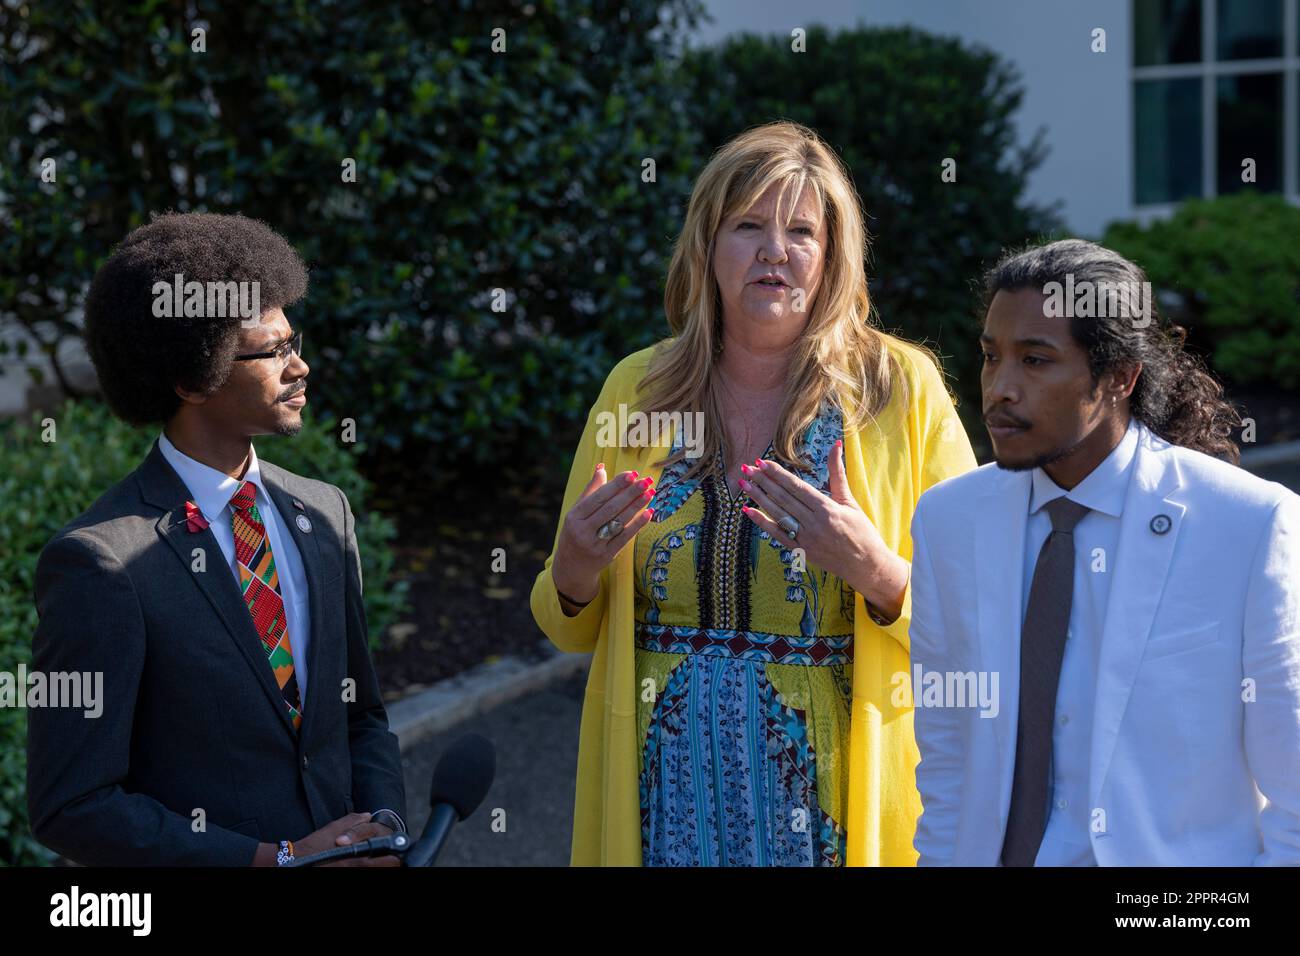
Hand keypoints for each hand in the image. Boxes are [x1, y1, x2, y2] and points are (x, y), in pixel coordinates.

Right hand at [294, 812, 400, 866]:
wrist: (294, 863)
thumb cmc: (314, 847)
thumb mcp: (333, 829)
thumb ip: (353, 821)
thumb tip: (368, 816)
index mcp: (358, 858)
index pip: (390, 862)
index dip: (395, 858)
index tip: (394, 853)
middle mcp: (356, 870)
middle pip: (386, 870)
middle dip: (388, 864)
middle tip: (386, 859)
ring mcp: (350, 875)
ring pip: (374, 873)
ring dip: (377, 867)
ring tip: (373, 860)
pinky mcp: (344, 877)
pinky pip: (362, 874)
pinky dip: (365, 869)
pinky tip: (358, 864)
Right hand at [551, 464, 656, 604]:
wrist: (571, 567)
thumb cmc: (576, 532)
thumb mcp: (576, 512)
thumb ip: (590, 490)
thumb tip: (602, 467)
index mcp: (573, 517)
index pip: (598, 498)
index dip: (616, 485)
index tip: (632, 473)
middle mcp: (582, 531)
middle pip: (610, 509)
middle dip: (630, 493)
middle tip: (646, 481)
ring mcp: (595, 545)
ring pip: (619, 522)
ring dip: (636, 506)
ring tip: (650, 493)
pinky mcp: (607, 556)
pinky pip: (625, 537)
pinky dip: (638, 524)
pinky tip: (649, 512)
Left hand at [737, 439, 907, 619]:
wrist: (867, 566)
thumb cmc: (862, 531)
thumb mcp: (850, 501)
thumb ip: (838, 474)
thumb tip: (835, 445)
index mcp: (827, 509)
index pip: (796, 487)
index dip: (778, 474)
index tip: (762, 462)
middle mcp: (814, 523)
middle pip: (783, 498)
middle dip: (763, 481)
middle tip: (747, 467)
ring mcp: (805, 538)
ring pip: (777, 514)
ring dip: (758, 497)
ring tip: (744, 483)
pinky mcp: (800, 551)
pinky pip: (777, 534)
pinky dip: (761, 522)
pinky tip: (747, 510)